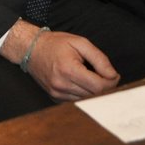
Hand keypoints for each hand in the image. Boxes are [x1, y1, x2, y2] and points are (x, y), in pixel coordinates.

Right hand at [2, 21, 118, 101]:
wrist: (31, 49)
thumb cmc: (55, 44)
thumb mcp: (80, 43)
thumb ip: (99, 59)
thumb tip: (112, 75)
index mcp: (69, 70)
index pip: (98, 86)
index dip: (111, 82)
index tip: (114, 75)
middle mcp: (62, 85)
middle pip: (94, 95)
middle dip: (104, 87)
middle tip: (106, 76)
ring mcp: (57, 93)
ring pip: (86, 100)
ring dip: (94, 92)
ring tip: (93, 78)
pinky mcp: (54, 97)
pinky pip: (76, 101)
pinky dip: (83, 94)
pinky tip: (82, 83)